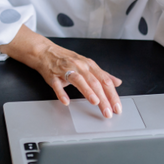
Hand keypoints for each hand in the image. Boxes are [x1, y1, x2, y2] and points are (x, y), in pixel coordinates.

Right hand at [0, 26, 122, 117]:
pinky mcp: (53, 75)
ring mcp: (66, 70)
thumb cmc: (67, 59)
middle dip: (103, 98)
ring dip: (88, 91)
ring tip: (95, 102)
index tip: (117, 107)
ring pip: (79, 80)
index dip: (112, 95)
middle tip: (108, 111)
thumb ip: (102, 74)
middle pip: (94, 82)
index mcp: (89, 65)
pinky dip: (61, 93)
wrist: (45, 52)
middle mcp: (79, 66)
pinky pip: (57, 85)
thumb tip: (117, 82)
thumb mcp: (87, 65)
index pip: (104, 80)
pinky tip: (66, 101)